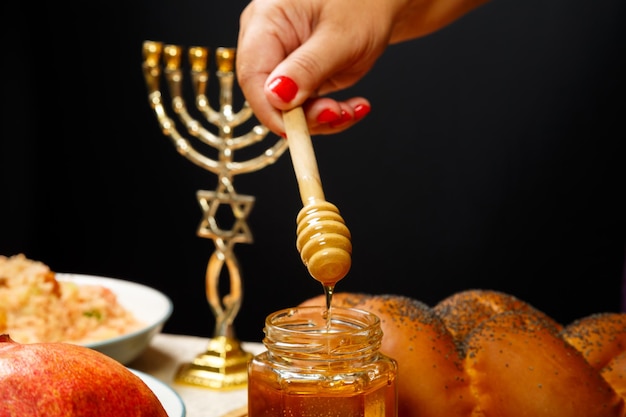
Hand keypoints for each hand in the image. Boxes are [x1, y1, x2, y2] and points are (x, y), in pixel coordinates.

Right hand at [236, 0, 488, 135]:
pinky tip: (354, 107)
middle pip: (269, 96)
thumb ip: (307, 68)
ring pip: (289, 108)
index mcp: (266, 21)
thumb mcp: (340, 37)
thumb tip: (276, 98)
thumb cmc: (364, 3)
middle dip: (304, 115)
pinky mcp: (300, 76)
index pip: (253, 77)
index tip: (297, 129)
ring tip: (354, 109)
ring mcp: (283, 60)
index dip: (271, 110)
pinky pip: (305, 106)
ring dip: (322, 118)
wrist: (382, 1)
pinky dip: (329, 113)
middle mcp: (268, 41)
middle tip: (338, 113)